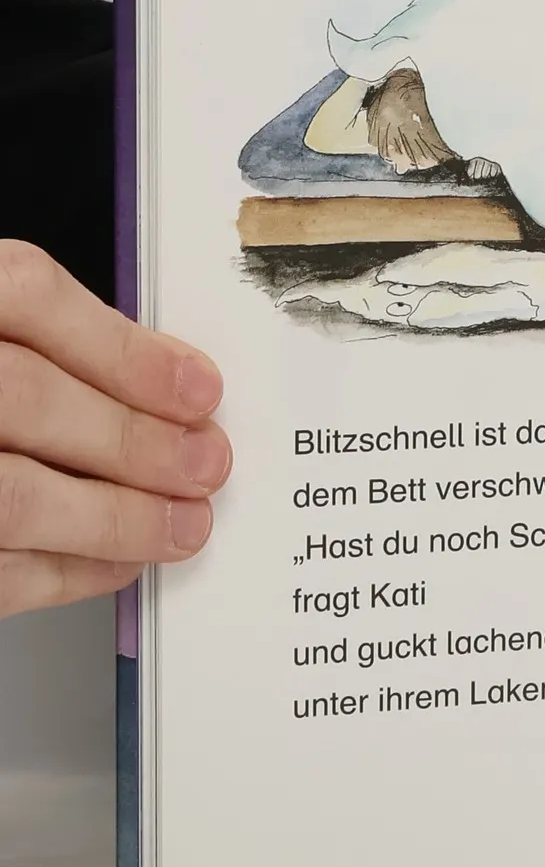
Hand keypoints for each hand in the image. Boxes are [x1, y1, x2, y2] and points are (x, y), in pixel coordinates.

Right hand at [0, 242, 228, 617]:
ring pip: (15, 495)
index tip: (199, 387)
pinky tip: (116, 561)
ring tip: (181, 524)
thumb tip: (165, 378)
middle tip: (204, 462)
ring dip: (117, 515)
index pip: (25, 295)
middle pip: (26, 396)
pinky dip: (69, 571)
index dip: (123, 348)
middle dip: (134, 437)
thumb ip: (54, 345)